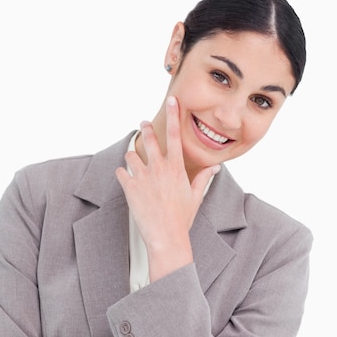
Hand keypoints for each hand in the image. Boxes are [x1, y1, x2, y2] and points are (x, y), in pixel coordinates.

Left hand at [115, 96, 219, 281]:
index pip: (175, 135)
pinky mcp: (130, 188)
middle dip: (145, 129)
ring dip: (132, 156)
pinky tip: (125, 178)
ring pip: (131, 155)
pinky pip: (121, 173)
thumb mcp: (195, 197)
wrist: (166, 236)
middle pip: (149, 139)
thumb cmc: (182, 218)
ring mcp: (143, 178)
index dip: (174, 115)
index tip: (171, 100)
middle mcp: (158, 169)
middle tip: (143, 124)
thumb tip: (215, 167)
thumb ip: (203, 178)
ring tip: (134, 160)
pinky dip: (122, 174)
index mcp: (176, 168)